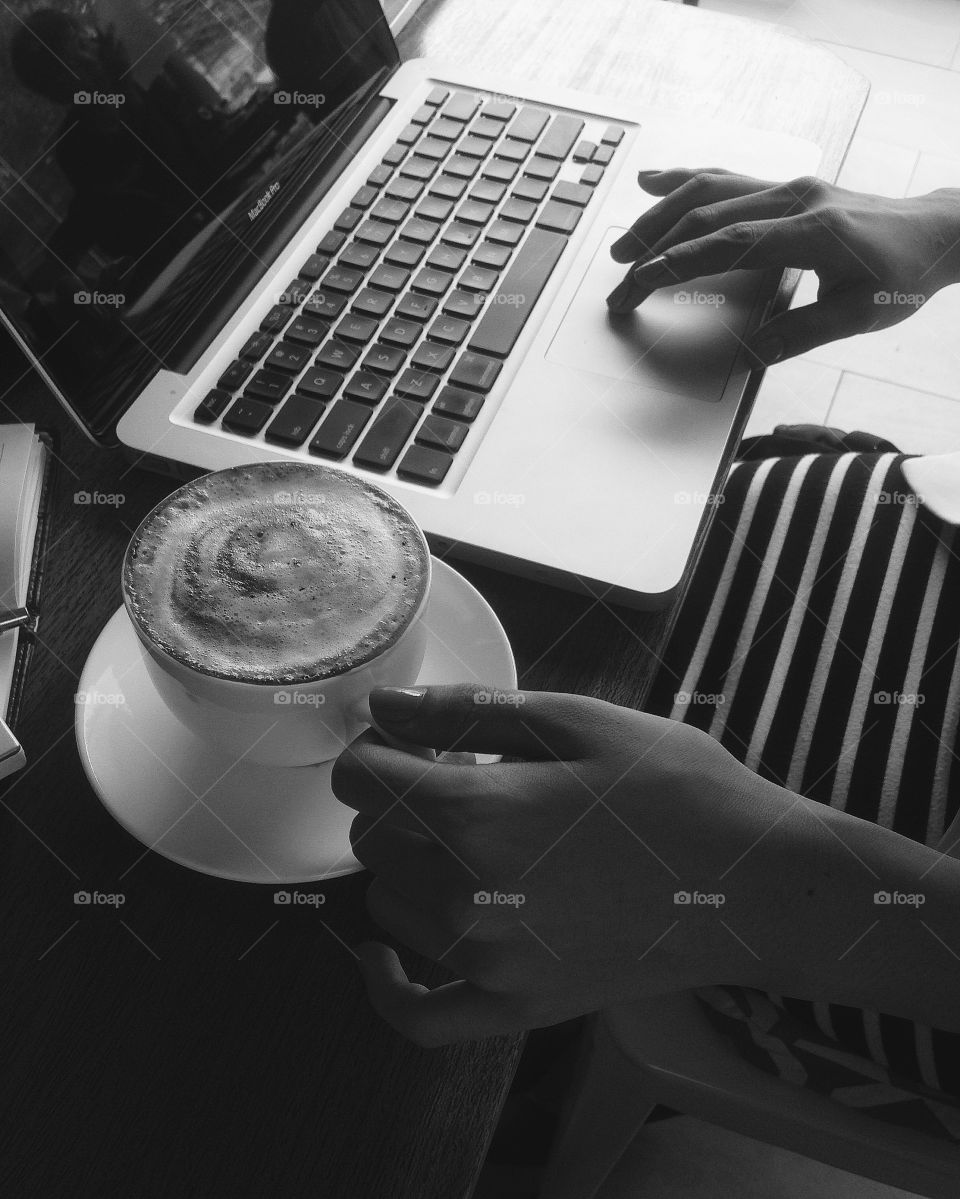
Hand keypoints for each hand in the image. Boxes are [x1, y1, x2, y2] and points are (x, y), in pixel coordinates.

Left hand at [332, 685, 795, 1045]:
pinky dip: (385, 984)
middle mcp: (463, 894)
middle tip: (460, 781)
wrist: (754, 883)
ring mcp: (486, 963)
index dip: (375, 747)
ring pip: (386, 905)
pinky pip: (415, 1015)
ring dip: (404, 866)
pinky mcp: (514, 1009)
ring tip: (464, 840)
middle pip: (371, 838)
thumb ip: (467, 711)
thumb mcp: (577, 721)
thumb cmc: (674, 786)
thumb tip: (382, 704)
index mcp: (474, 813)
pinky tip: (384, 951)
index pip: (360, 778)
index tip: (412, 741)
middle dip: (397, 800)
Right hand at [606, 168, 959, 363]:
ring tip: (623, 244)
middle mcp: (793, 198)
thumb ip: (801, 334)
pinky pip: (727, 177)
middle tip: (619, 283)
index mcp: (810, 229)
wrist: (934, 233)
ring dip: (660, 215)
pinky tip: (654, 180)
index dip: (676, 263)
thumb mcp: (859, 315)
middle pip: (706, 214)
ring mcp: (788, 187)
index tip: (638, 287)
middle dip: (654, 249)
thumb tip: (749, 357)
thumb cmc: (901, 273)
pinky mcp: (785, 187)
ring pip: (710, 190)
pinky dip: (686, 180)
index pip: (726, 243)